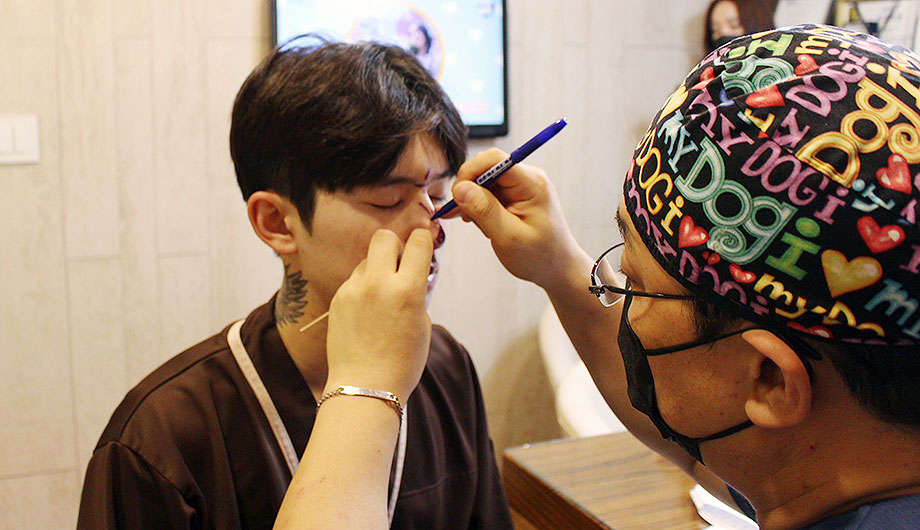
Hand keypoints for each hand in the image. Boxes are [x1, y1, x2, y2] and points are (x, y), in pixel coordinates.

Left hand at [325, 228, 432, 401]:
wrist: (365, 387)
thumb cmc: (402, 361)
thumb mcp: (423, 323)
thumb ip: (416, 290)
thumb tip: (411, 271)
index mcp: (407, 289)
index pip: (418, 240)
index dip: (423, 241)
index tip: (423, 248)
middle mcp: (378, 283)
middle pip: (384, 237)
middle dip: (395, 245)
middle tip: (399, 266)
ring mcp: (354, 290)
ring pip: (367, 260)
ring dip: (377, 269)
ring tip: (382, 299)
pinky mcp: (338, 298)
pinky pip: (354, 280)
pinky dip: (363, 288)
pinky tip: (367, 313)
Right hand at [448, 148, 586, 289]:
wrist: (557, 268)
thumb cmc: (539, 256)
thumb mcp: (509, 237)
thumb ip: (485, 211)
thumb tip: (460, 188)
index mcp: (531, 183)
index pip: (493, 159)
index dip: (470, 172)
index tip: (457, 196)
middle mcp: (527, 178)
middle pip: (485, 169)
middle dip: (470, 191)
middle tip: (466, 218)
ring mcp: (521, 186)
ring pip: (484, 182)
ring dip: (475, 203)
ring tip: (484, 227)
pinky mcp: (515, 196)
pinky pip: (489, 193)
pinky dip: (481, 208)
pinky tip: (486, 225)